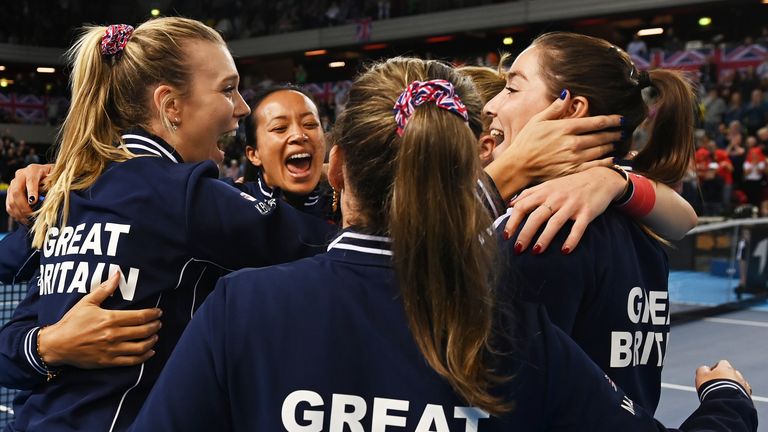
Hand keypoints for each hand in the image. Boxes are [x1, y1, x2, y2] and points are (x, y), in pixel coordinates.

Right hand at [6, 163, 52, 223]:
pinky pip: (9, 203)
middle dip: (23, 205)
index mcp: (33, 170)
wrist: (46, 172)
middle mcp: (21, 175)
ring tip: (27, 220)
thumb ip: (53, 185)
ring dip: (18, 211)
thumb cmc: (53, 176)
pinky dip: (14, 213)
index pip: (30, 181)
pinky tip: (22, 219)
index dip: (31, 192)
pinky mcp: (10, 191)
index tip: (34, 202)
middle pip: (17, 191)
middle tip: (31, 215)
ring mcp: (14, 183)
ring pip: (11, 198)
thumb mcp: (56, 177)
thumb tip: (50, 196)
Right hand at [37, 272, 162, 368]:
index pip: (140, 316)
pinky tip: (149, 352)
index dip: (153, 314)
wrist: (57, 345)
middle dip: (155, 326)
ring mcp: (112, 350)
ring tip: (155, 336)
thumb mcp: (87, 303)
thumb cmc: (72, 322)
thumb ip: (105, 289)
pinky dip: (144, 357)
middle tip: (159, 323)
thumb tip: (118, 274)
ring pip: (140, 347)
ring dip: (152, 341)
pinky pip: (132, 361)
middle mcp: (113, 335)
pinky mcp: (108, 362)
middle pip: (143, 331)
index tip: (158, 312)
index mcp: (110, 319)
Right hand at [485, 92, 621, 199]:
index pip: (596, 122)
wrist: (518, 166)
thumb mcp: (537, 120)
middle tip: (622, 131)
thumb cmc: (526, 142)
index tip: (621, 119)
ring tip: (617, 142)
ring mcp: (574, 158)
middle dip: (614, 133)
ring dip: (611, 145)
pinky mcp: (572, 171)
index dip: (611, 120)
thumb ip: (555, 108)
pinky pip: (595, 166)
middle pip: (601, 136)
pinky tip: (612, 159)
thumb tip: (567, 93)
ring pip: (601, 150)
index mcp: (566, 127)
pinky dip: (606, 162)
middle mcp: (573, 142)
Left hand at [504, 167, 624, 253]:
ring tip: (536, 252)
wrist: (600, 178)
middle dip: (525, 234)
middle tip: (517, 249)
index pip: (523, 206)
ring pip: (555, 223)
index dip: (512, 221)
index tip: (506, 236)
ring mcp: (572, 205)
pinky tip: (565, 251)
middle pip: (536, 217)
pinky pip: (578, 228)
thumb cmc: (570, 185)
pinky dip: (571, 240)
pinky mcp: (587, 212)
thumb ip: (530, 194)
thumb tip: (510, 205)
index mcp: (545, 191)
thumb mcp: (549, 185)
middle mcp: (556, 198)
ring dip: (544, 238)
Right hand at [696, 360, 751, 395]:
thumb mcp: (701, 375)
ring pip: (739, 384)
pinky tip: (732, 400)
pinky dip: (738, 395)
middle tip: (718, 386)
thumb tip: (705, 369)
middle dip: (726, 378)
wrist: (725, 402)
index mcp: (726, 367)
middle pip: (731, 373)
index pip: (722, 363)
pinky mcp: (748, 396)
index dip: (716, 368)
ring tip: (725, 395)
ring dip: (733, 387)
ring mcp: (744, 385)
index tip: (710, 376)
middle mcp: (737, 374)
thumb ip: (703, 369)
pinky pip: (744, 394)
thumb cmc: (712, 387)